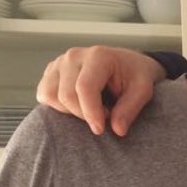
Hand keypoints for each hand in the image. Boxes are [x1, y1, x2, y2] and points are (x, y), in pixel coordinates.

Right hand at [35, 46, 167, 136]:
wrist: (127, 64)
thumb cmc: (134, 75)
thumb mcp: (143, 90)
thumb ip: (130, 109)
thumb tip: (117, 129)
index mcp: (98, 56)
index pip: (85, 87)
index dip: (90, 113)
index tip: (100, 129)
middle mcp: (74, 56)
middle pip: (66, 95)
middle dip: (84, 114)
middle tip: (104, 115)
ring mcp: (59, 63)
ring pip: (50, 96)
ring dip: (69, 111)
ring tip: (90, 109)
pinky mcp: (51, 72)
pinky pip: (44, 95)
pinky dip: (57, 107)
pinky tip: (77, 106)